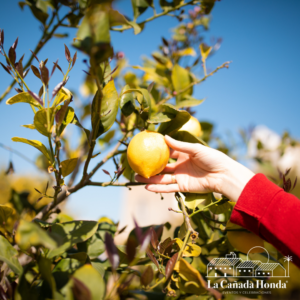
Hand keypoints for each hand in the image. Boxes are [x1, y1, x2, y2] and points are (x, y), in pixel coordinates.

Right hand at [135, 135, 254, 201]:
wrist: (223, 174)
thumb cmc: (212, 158)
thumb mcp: (195, 149)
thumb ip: (179, 145)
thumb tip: (164, 137)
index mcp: (184, 155)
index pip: (168, 152)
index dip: (157, 150)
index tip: (146, 147)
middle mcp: (180, 166)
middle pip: (162, 166)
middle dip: (150, 166)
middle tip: (137, 164)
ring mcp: (181, 177)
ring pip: (162, 178)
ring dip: (150, 178)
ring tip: (136, 176)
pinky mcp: (183, 187)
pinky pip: (168, 188)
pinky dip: (158, 188)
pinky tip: (147, 186)